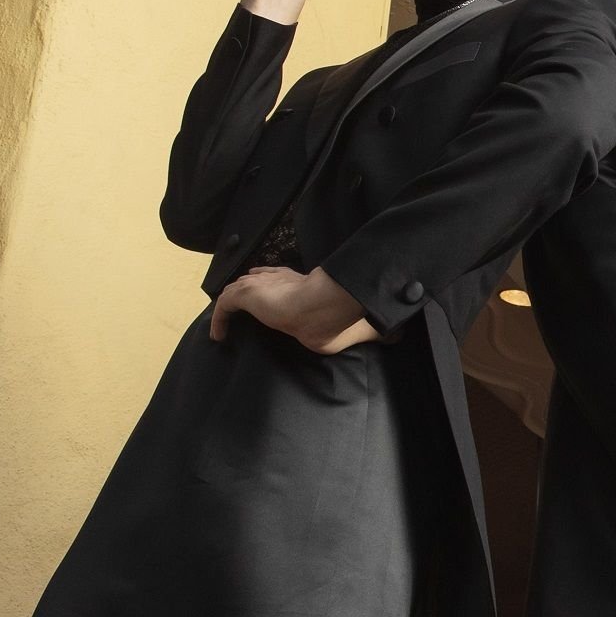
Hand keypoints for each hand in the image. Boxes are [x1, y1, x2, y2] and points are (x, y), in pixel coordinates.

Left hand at [209, 265, 372, 353]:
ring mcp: (262, 286)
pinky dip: (218, 320)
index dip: (276, 281)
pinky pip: (224, 306)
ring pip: (240, 290)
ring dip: (233, 303)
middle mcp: (281, 281)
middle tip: (243, 298)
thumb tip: (398, 338)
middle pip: (259, 278)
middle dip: (252, 284)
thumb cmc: (335, 319)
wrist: (318, 309)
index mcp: (302, 285)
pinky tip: (217, 336)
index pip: (285, 277)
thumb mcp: (353, 330)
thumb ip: (368, 332)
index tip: (272, 289)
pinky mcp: (246, 295)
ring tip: (225, 320)